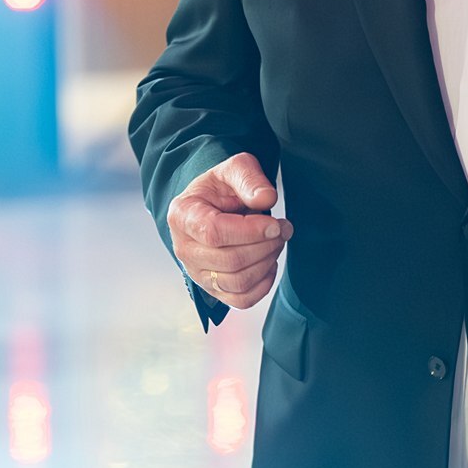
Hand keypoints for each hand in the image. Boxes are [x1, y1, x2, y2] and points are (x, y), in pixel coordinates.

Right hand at [165, 152, 288, 308]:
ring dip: (267, 262)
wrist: (214, 204)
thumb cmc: (223, 186)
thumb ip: (250, 178)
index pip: (214, 233)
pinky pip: (241, 300)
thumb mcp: (235, 167)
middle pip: (229, 260)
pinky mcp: (212, 288)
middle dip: (266, 245)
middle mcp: (184, 248)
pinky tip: (269, 262)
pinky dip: (263, 285)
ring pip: (237, 282)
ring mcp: (196, 272)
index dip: (251, 231)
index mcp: (183, 215)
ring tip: (277, 241)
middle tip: (284, 228)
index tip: (276, 223)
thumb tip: (266, 199)